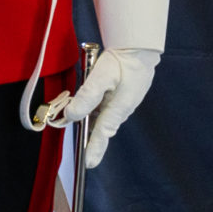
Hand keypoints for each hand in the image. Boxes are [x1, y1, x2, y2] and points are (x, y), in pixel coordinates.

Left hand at [57, 47, 158, 166]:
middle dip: (92, 137)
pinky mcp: (124, 96)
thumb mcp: (101, 76)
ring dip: (92, 120)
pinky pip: (108, 108)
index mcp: (119, 107)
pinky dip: (97, 109)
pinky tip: (91, 103)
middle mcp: (123, 109)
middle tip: (83, 149)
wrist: (140, 48)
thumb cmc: (123, 60)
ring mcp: (125, 103)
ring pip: (104, 117)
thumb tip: (72, 115)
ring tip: (81, 121)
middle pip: (103, 128)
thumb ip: (87, 97)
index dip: (94, 148)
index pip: (103, 133)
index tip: (88, 163)